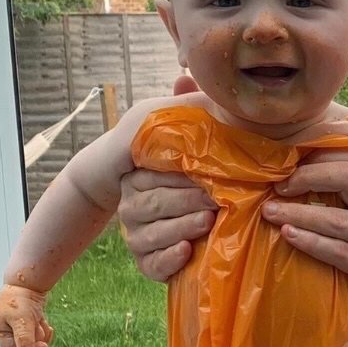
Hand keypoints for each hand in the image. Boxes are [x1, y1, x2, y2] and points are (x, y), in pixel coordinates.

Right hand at [0, 284, 52, 346]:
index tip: (41, 345)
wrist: (27, 282)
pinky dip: (42, 325)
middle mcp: (7, 330)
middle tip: (36, 325)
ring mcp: (18, 325)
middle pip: (26, 345)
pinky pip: (37, 330)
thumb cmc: (19, 298)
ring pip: (33, 338)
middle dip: (35, 336)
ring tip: (37, 318)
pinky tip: (40, 318)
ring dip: (39, 330)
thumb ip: (24, 339)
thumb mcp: (21, 321)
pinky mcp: (27, 321)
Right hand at [118, 74, 216, 281]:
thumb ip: (185, 111)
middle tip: (216, 199)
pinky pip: (152, 266)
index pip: (151, 176)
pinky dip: (169, 260)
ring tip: (207, 221)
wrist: (185, 222)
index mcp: (137, 176)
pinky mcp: (147, 264)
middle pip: (152, 204)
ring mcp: (137, 236)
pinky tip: (188, 251)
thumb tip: (184, 80)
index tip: (207, 175)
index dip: (179, 176)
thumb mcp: (184, 141)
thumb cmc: (188, 175)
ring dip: (182, 228)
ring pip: (152, 235)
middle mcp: (130, 206)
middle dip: (186, 201)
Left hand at [261, 156, 347, 314]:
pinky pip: (337, 251)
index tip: (292, 164)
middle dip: (306, 177)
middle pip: (345, 177)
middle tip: (278, 186)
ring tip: (268, 212)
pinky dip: (309, 242)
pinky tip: (288, 235)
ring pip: (335, 219)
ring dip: (297, 213)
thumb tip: (316, 172)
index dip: (320, 157)